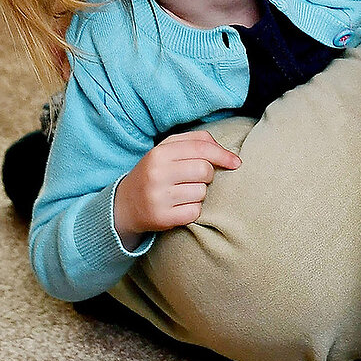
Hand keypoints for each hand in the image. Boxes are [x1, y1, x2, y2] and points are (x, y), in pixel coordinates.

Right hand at [113, 129, 240, 246]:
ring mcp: (158, 197)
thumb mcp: (168, 151)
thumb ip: (196, 142)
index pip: (201, 147)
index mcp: (159, 153)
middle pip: (204, 170)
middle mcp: (157, 173)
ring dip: (199, 194)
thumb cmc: (156, 173)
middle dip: (208, 175)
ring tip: (183, 193)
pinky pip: (195, 212)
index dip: (223, 154)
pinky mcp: (161, 218)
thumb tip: (229, 155)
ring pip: (202, 192)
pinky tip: (180, 207)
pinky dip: (193, 210)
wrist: (124, 205)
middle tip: (196, 179)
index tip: (236, 162)